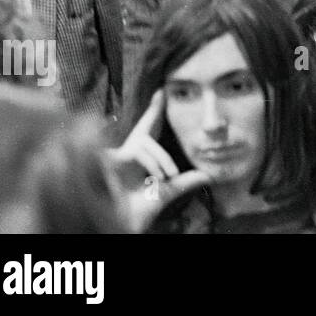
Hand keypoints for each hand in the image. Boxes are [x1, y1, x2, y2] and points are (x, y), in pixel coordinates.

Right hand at [106, 89, 209, 231]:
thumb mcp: (166, 192)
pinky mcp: (107, 162)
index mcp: (137, 159)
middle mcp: (124, 155)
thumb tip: (208, 175)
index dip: (154, 112)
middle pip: (143, 128)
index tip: (162, 90)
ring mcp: (114, 158)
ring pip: (144, 145)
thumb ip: (184, 182)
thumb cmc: (139, 210)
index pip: (148, 131)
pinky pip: (135, 152)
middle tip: (162, 92)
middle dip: (153, 112)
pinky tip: (156, 177)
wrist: (123, 225)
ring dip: (161, 161)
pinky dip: (150, 164)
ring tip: (167, 177)